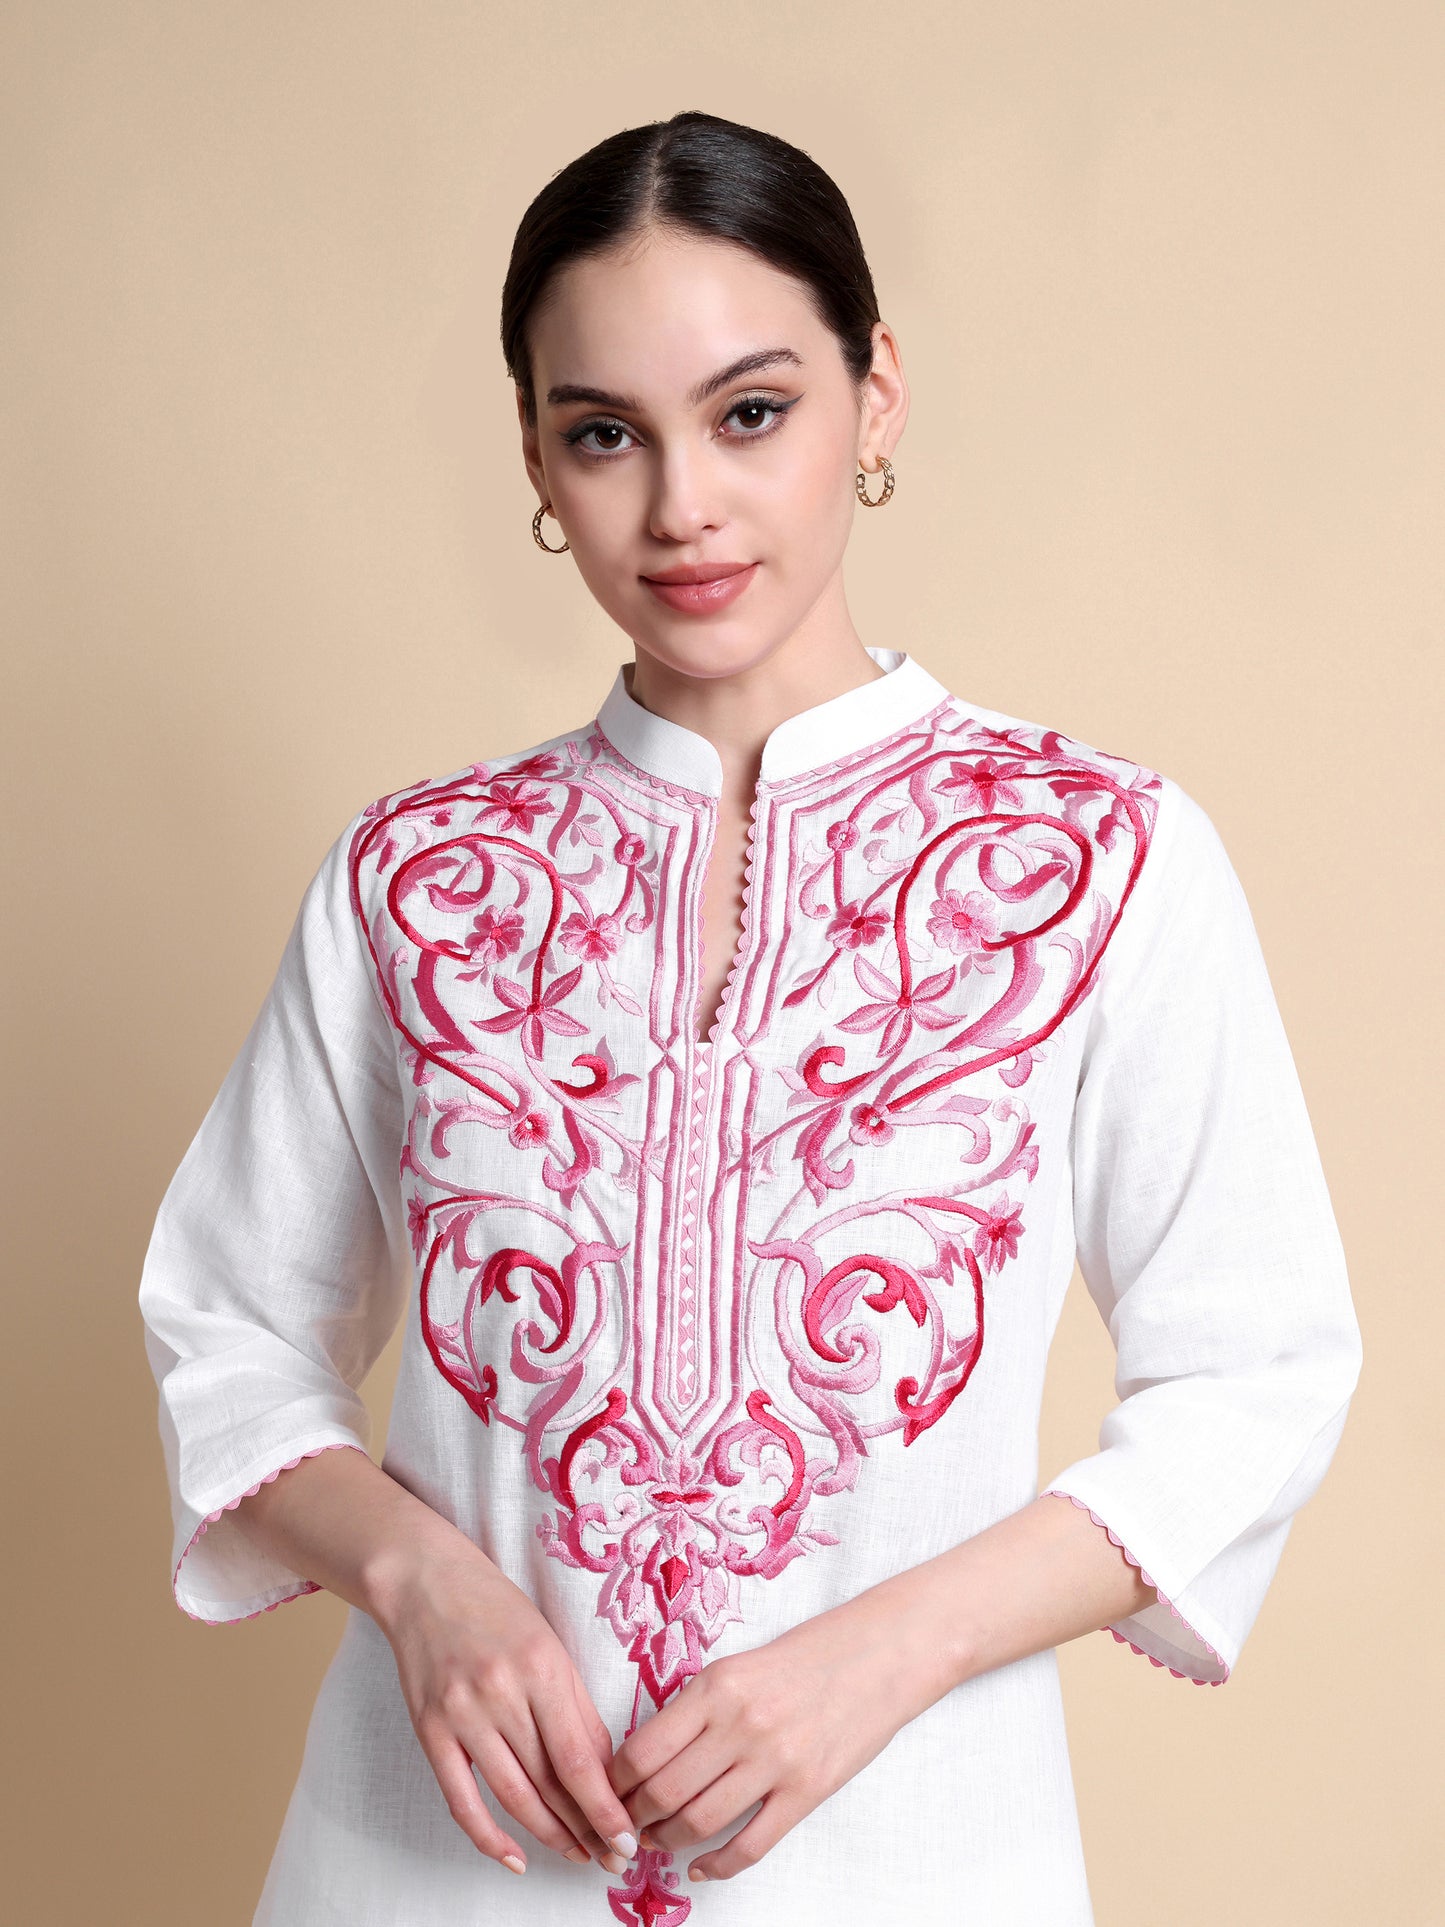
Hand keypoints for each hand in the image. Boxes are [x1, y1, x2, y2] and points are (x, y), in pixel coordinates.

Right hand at [372, 1536, 640, 1878]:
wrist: (425, 1582)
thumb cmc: (496, 1610)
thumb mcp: (549, 1646)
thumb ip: (576, 1708)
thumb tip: (606, 1771)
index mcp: (541, 1667)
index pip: (579, 1757)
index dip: (605, 1807)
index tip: (628, 1838)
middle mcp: (501, 1693)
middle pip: (549, 1782)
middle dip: (586, 1828)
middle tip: (613, 1858)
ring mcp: (461, 1714)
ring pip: (513, 1796)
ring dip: (549, 1836)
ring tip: (577, 1856)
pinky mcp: (429, 1730)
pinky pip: (461, 1799)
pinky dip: (488, 1837)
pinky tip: (514, 1859)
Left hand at [607, 1586, 949, 1883]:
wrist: (876, 1655)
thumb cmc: (804, 1656)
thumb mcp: (737, 1665)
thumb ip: (695, 1707)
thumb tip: (647, 1756)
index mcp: (715, 1686)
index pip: (643, 1750)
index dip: (615, 1782)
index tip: (606, 1792)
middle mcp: (740, 1724)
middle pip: (664, 1792)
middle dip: (633, 1817)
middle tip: (623, 1824)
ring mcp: (775, 1761)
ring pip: (699, 1822)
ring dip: (667, 1841)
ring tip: (655, 1842)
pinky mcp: (806, 1791)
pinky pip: (750, 1845)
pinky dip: (717, 1866)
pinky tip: (701, 1868)